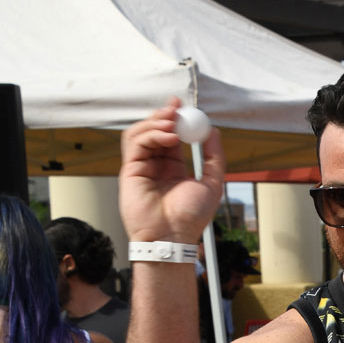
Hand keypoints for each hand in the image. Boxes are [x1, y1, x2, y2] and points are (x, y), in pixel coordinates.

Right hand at [119, 97, 225, 244]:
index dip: (176, 119)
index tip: (184, 106)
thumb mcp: (213, 182)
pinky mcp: (130, 171)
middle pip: (154, 130)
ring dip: (156, 123)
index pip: (172, 136)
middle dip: (164, 115)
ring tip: (172, 124)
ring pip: (140, 133)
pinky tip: (168, 137)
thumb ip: (214, 157)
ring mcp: (141, 167)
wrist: (173, 236)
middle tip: (176, 107)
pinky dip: (150, 135)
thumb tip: (212, 131)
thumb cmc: (191, 217)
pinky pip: (135, 144)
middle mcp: (155, 165)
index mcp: (173, 167)